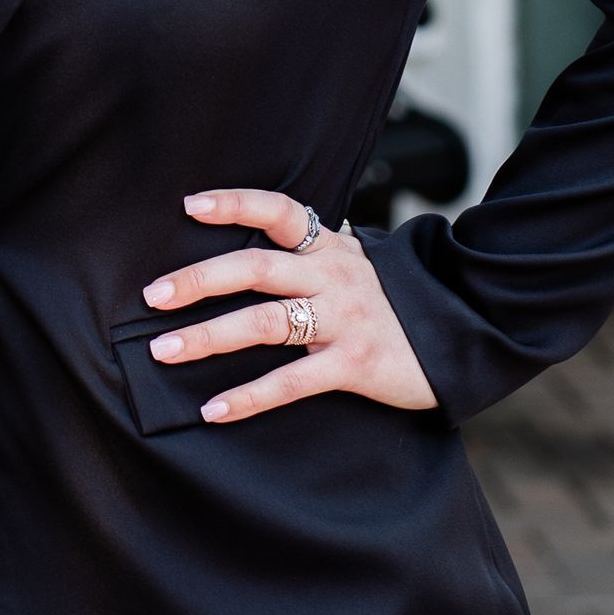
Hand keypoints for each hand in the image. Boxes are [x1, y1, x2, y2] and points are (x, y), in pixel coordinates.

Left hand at [143, 186, 438, 423]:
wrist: (461, 337)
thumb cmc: (395, 304)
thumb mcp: (357, 266)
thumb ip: (312, 255)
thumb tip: (252, 245)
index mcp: (332, 248)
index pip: (281, 211)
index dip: (235, 204)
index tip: (189, 206)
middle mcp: (334, 276)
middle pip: (257, 267)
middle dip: (199, 279)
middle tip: (152, 296)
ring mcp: (344, 319)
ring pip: (264, 322)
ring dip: (208, 336)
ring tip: (164, 350)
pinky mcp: (354, 363)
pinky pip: (292, 381)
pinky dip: (248, 396)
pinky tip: (213, 410)